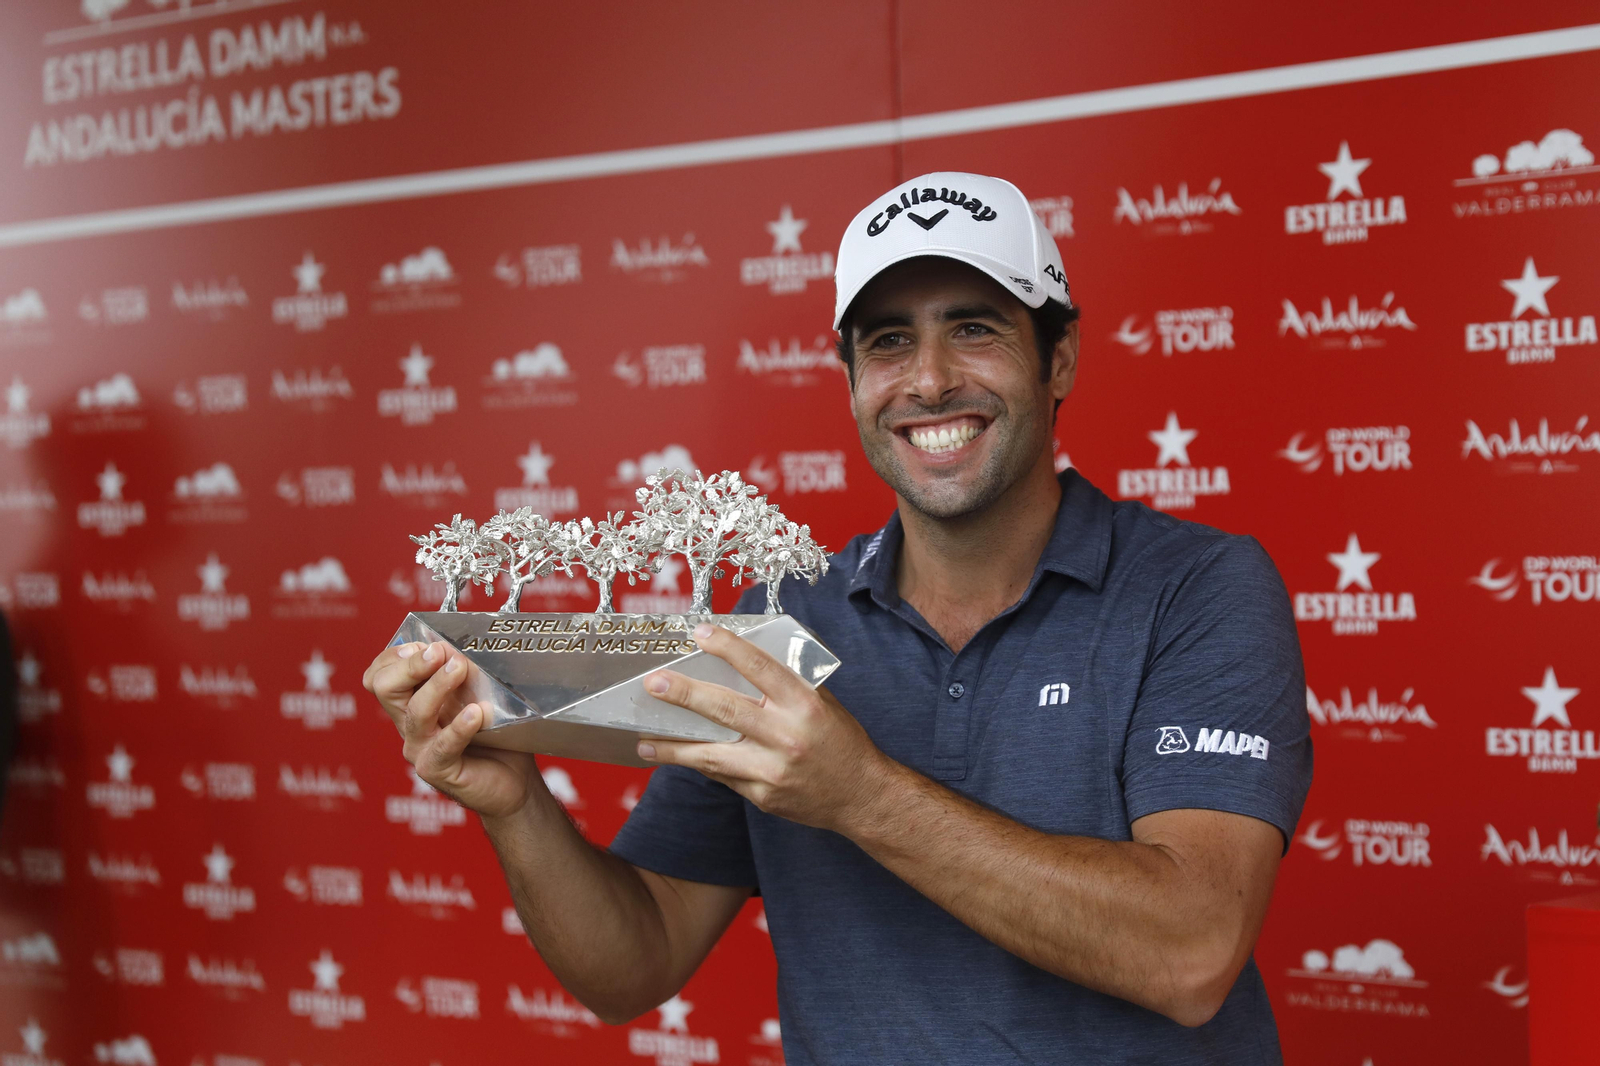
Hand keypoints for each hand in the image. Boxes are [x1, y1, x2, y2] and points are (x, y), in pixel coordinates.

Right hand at [362, 641, 539, 818]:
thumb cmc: (496, 736)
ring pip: (415, 712)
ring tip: (459, 669)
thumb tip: (463, 643)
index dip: (397, 654)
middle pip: (384, 687)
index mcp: (412, 701)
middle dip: (410, 665)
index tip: (428, 643)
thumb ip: (465, 673)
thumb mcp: (478, 695)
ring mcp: (420, 748)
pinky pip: (443, 745)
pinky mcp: (437, 769)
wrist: (514, 782)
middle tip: (439, 652)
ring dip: (437, 687)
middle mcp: (409, 723)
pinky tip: (476, 713)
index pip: (380, 673)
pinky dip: (459, 727)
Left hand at [637, 624, 891, 833]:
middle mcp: (787, 736)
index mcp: (804, 705)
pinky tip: (681, 757)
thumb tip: (741, 664)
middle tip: (654, 684)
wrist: (862, 796)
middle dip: (684, 695)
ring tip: (645, 740)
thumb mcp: (823, 704)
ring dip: (674, 747)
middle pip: (725, 710)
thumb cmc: (842, 742)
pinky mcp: (763, 796)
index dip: (728, 647)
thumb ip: (786, 687)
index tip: (699, 633)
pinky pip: (724, 776)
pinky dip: (701, 764)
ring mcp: (772, 770)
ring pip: (711, 755)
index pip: (760, 667)